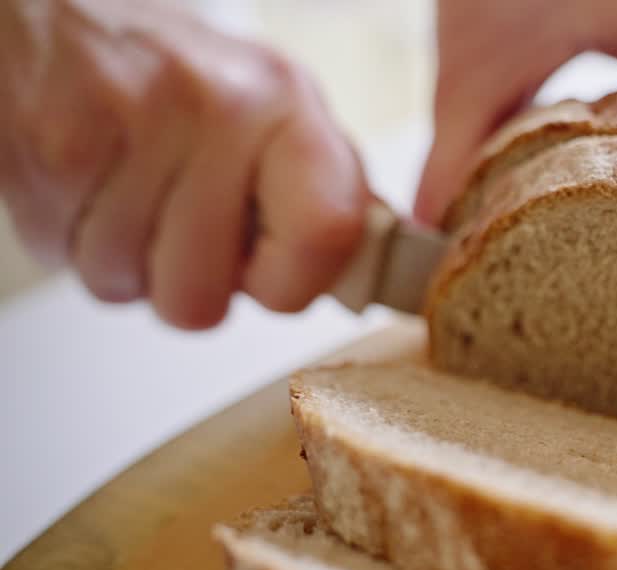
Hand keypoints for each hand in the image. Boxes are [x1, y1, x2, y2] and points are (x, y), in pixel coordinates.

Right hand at [0, 0, 368, 328]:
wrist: (54, 12)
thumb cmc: (167, 78)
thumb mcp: (269, 116)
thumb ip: (319, 192)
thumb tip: (365, 271)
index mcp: (290, 102)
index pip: (330, 233)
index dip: (292, 284)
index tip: (271, 277)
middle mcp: (222, 102)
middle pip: (203, 296)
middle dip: (182, 282)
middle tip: (176, 221)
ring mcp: (134, 115)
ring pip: (129, 284)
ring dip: (121, 259)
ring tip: (124, 192)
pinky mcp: (56, 140)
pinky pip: (68, 257)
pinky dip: (69, 236)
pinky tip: (85, 183)